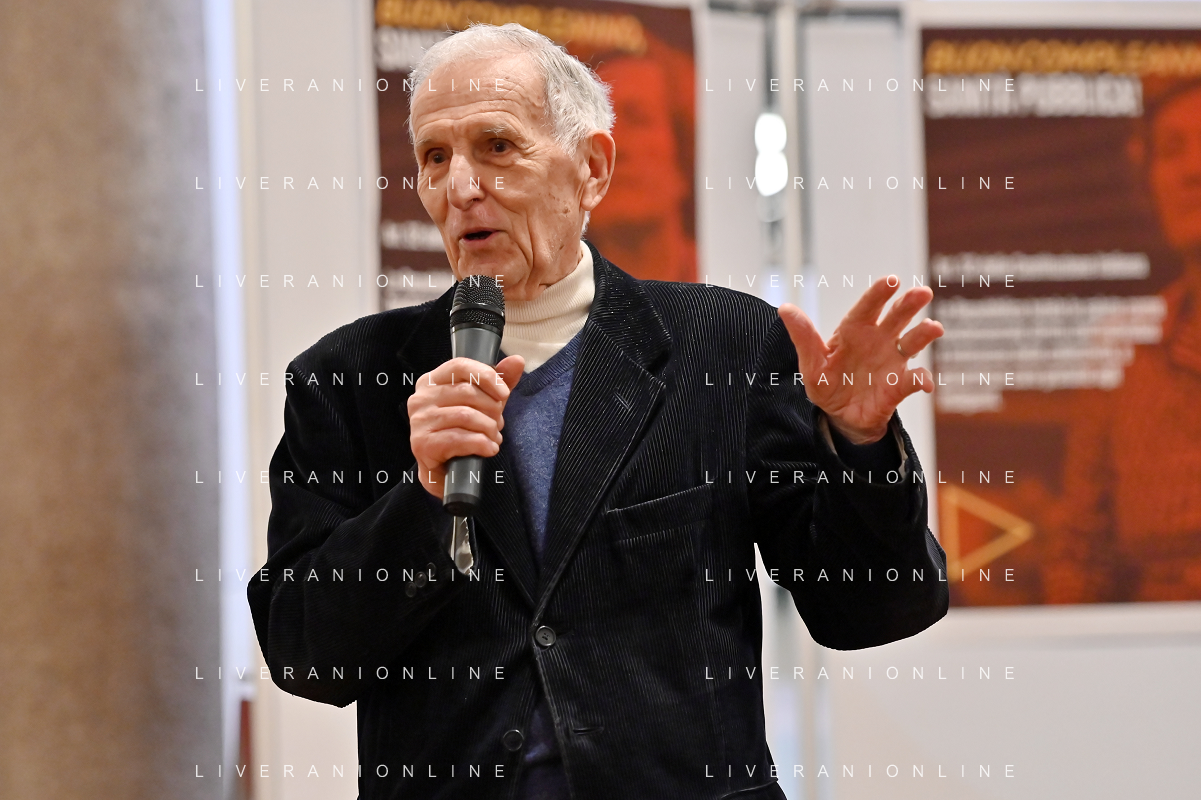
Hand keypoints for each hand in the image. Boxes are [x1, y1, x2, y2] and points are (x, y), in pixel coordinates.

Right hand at [408, 354, 524, 497]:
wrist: (444, 471)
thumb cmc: (461, 431)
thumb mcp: (482, 403)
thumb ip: (498, 381)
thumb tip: (517, 361)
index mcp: (432, 382)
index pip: (460, 366)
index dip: (486, 376)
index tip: (504, 393)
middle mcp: (421, 399)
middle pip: (467, 392)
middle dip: (492, 409)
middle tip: (498, 423)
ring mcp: (419, 421)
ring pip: (466, 416)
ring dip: (489, 429)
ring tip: (493, 437)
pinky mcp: (422, 444)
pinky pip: (459, 438)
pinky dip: (481, 444)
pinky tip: (488, 448)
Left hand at [779, 276, 942, 443]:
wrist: (841, 417)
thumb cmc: (826, 384)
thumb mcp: (811, 364)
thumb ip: (803, 337)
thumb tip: (785, 308)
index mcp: (854, 331)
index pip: (867, 308)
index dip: (878, 294)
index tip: (891, 281)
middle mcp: (878, 340)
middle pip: (896, 317)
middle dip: (909, 304)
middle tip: (923, 292)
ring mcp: (892, 360)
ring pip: (912, 342)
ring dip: (924, 334)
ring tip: (934, 328)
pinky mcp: (900, 384)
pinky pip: (915, 379)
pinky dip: (922, 380)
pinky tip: (925, 384)